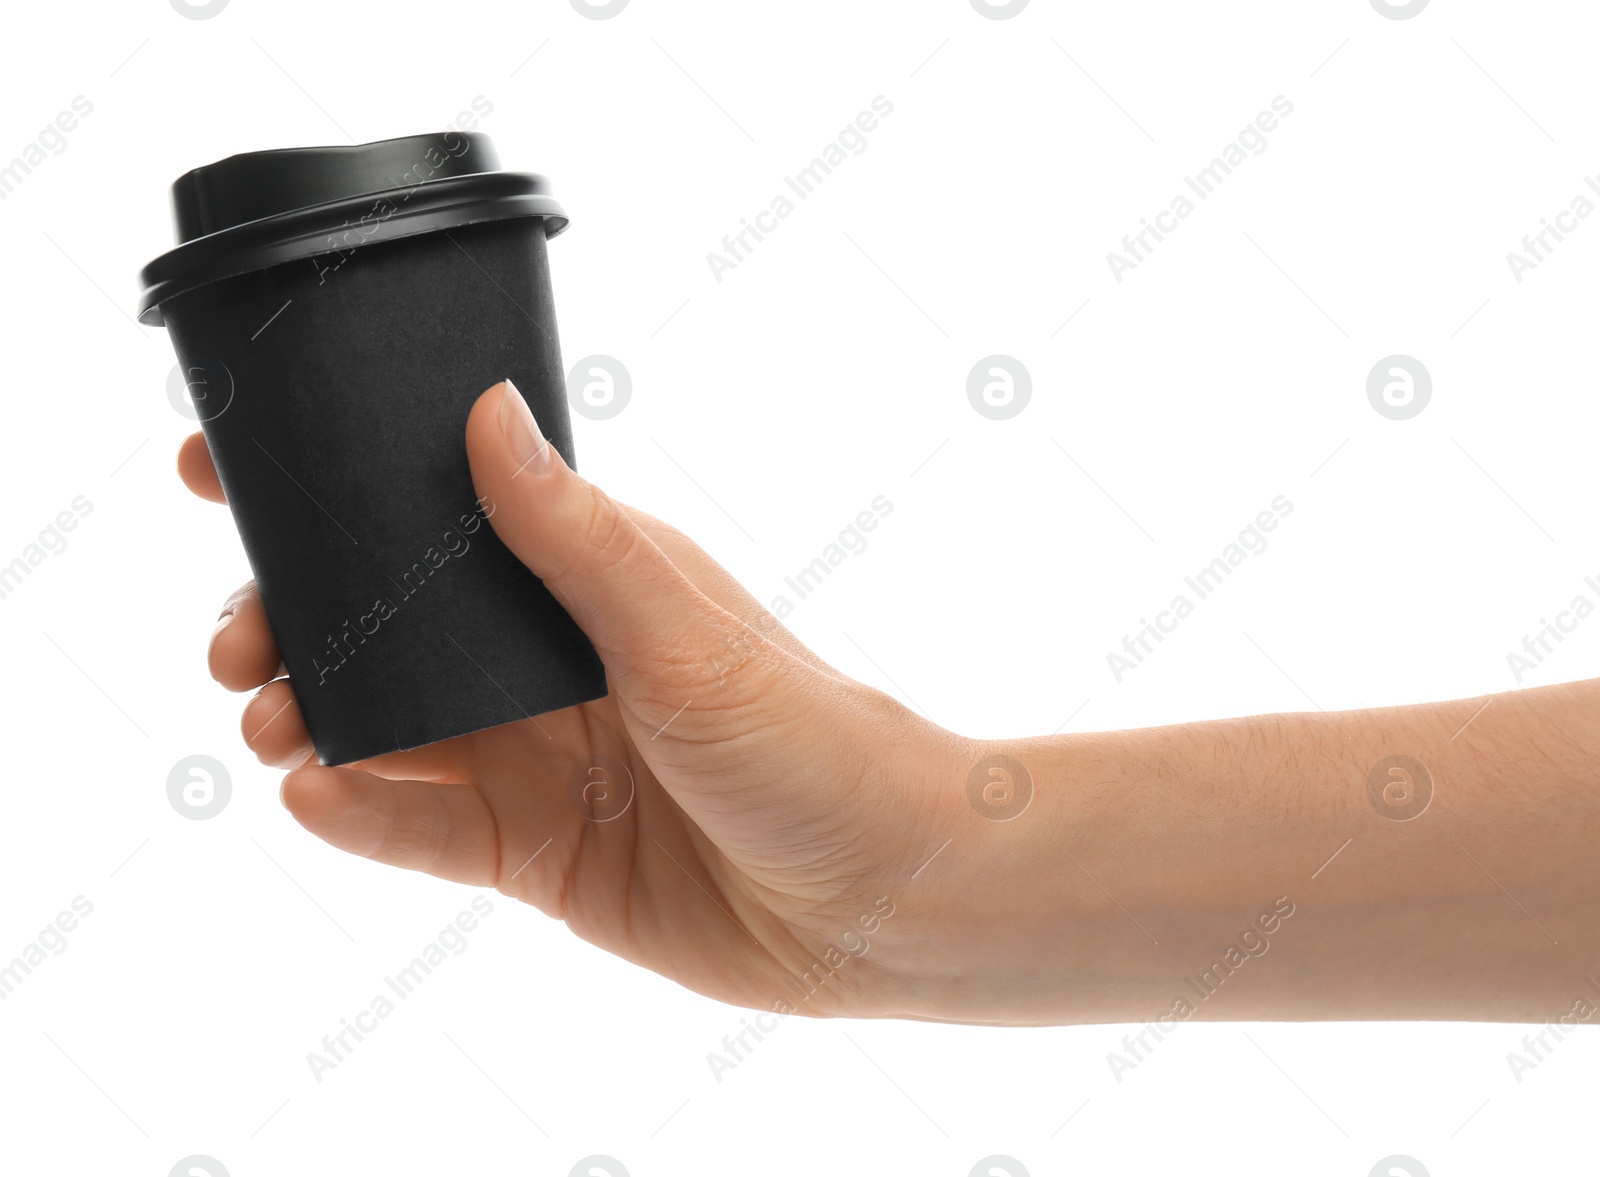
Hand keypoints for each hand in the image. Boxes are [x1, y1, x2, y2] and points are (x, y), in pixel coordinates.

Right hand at [180, 379, 969, 1017]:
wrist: (875, 894)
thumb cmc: (808, 736)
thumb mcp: (679, 628)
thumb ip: (573, 537)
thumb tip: (483, 411)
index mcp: (578, 579)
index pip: (431, 520)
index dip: (325, 500)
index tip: (218, 477)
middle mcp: (541, 662)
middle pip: (381, 630)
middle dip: (291, 626)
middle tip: (235, 646)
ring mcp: (532, 758)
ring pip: (382, 730)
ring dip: (306, 719)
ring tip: (265, 725)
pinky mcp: (530, 852)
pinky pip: (421, 830)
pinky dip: (360, 816)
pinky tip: (310, 799)